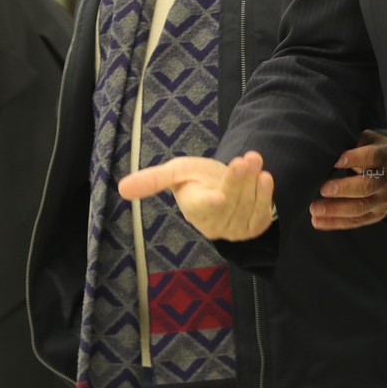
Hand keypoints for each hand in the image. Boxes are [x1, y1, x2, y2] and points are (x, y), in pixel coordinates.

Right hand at [119, 152, 274, 240]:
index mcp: (193, 210)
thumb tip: (120, 189)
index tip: (219, 196)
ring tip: (255, 159)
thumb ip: (152, 179)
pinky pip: (261, 214)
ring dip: (253, 183)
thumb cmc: (197, 178)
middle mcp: (213, 224)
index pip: (201, 208)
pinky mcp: (254, 228)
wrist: (224, 185)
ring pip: (247, 206)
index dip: (211, 203)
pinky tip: (265, 177)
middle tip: (246, 158)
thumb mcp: (176, 172)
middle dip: (238, 180)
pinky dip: (265, 195)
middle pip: (229, 202)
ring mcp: (235, 229)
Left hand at [311, 130, 386, 229]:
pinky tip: (317, 221)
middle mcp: (386, 180)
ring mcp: (383, 199)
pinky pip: (356, 221)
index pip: (371, 157)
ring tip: (314, 209)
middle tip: (323, 189)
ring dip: (335, 210)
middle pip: (366, 187)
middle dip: (344, 189)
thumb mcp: (368, 140)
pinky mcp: (377, 214)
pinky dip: (335, 222)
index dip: (355, 158)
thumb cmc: (371, 150)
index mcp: (384, 157)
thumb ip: (353, 143)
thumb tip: (331, 148)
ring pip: (360, 207)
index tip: (337, 161)